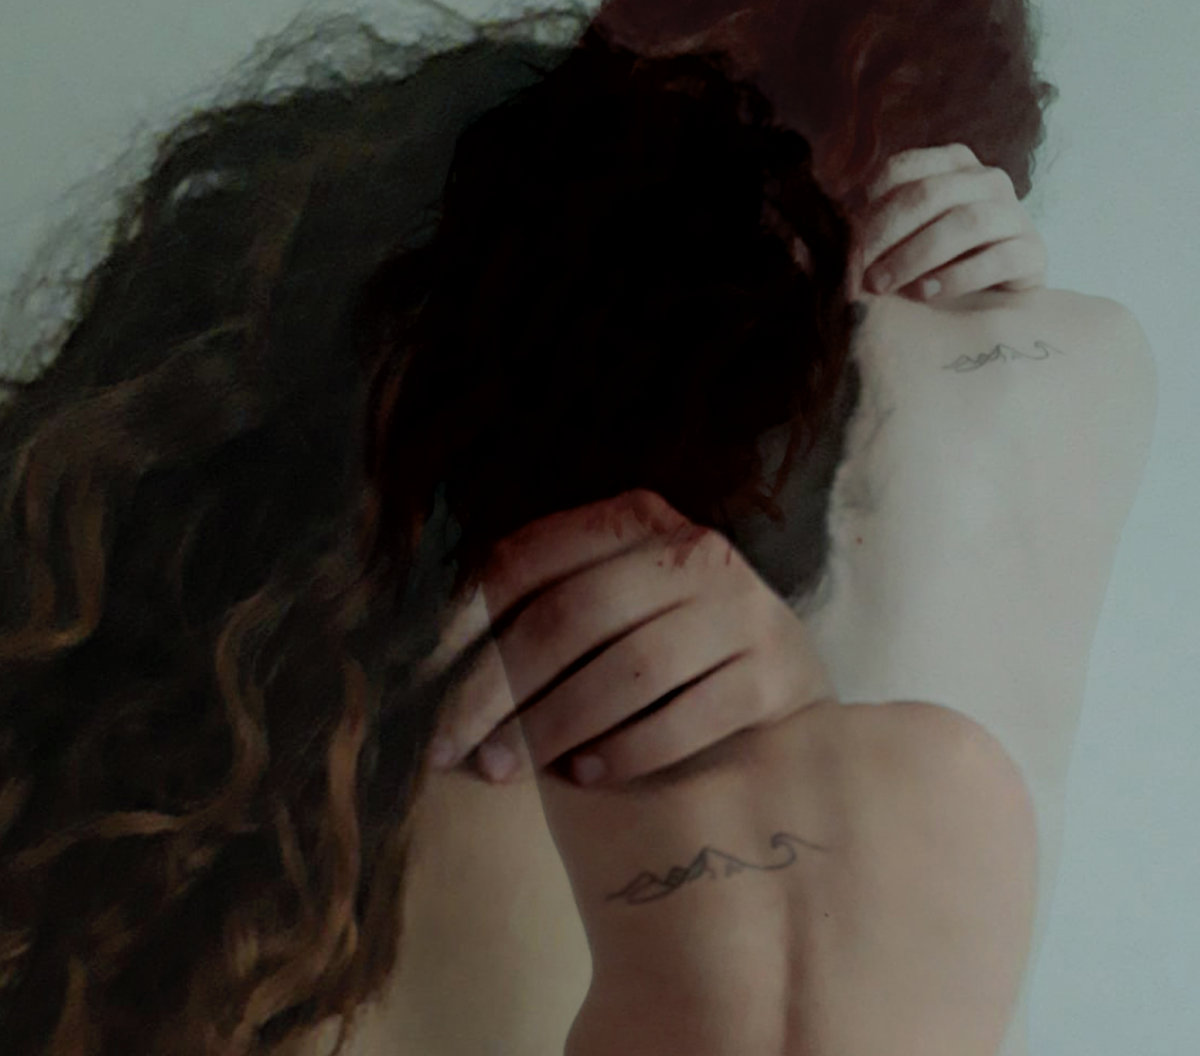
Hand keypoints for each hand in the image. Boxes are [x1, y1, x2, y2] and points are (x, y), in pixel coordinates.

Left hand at [424, 490, 829, 786]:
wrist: (783, 679)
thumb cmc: (667, 642)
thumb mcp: (611, 599)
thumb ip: (543, 607)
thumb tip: (435, 665)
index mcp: (637, 518)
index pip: (528, 557)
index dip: (465, 620)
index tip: (421, 680)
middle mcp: (695, 551)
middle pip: (570, 616)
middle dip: (497, 689)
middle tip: (452, 749)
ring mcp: (742, 610)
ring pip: (627, 669)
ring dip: (554, 727)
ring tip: (507, 767)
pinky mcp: (773, 674)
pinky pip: (684, 719)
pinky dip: (625, 752)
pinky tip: (584, 774)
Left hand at [851, 144, 1047, 300]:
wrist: (992, 299)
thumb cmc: (933, 266)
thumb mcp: (898, 242)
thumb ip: (862, 235)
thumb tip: (803, 245)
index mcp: (949, 164)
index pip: (901, 170)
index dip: (869, 207)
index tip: (845, 245)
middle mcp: (986, 180)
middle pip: (928, 194)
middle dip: (887, 235)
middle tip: (861, 274)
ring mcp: (1014, 213)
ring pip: (966, 223)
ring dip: (917, 256)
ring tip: (886, 286)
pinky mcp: (1033, 251)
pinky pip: (999, 258)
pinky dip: (957, 277)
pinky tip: (926, 294)